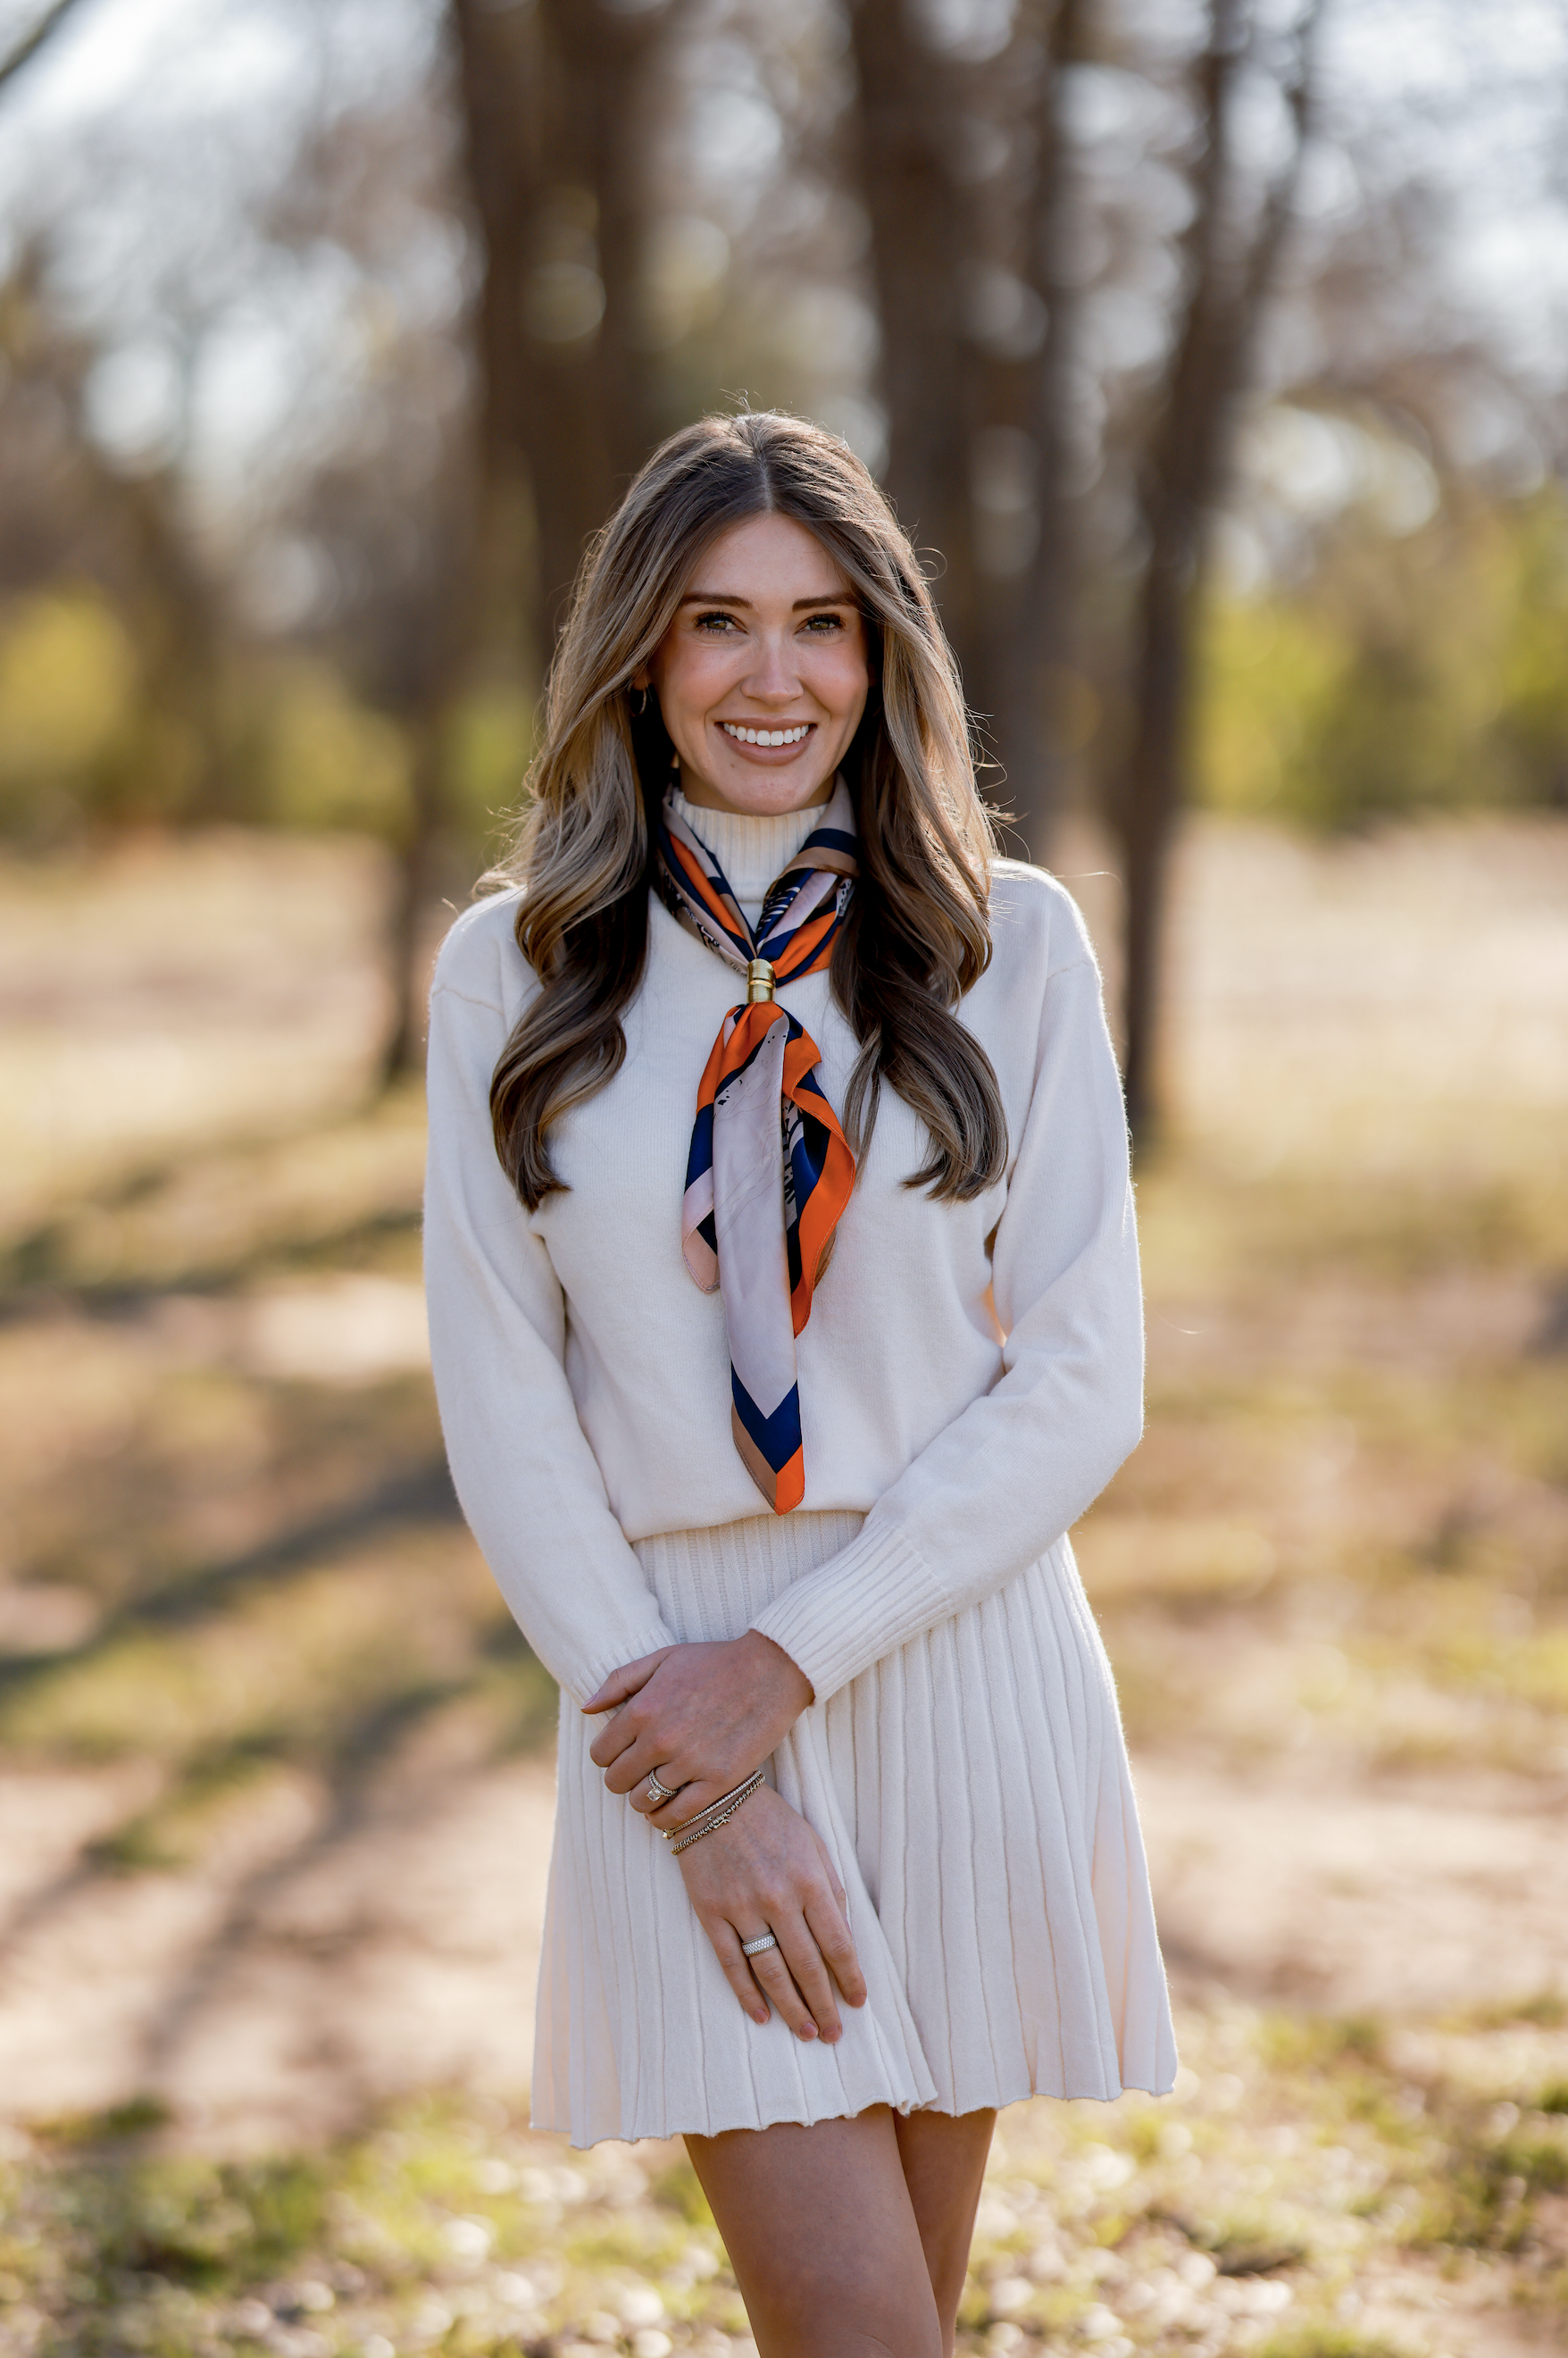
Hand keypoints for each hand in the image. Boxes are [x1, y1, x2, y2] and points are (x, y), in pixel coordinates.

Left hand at [583, 1634, 813, 1829]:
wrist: (771, 1669)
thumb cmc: (714, 1661)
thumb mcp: (662, 1658)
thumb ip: (619, 1682)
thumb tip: (588, 1710)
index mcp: (643, 1709)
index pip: (600, 1753)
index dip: (607, 1755)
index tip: (621, 1752)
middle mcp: (661, 1739)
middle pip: (616, 1781)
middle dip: (622, 1777)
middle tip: (638, 1771)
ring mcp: (690, 1763)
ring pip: (643, 1801)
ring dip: (644, 1797)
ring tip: (656, 1786)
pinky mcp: (719, 1781)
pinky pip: (676, 1816)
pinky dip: (666, 1817)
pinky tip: (670, 1805)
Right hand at [675, 1784, 866, 2041]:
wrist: (712, 1797)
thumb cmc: (772, 1822)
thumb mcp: (813, 1845)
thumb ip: (831, 1891)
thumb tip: (845, 1940)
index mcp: (810, 1879)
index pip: (837, 1943)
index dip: (850, 1978)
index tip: (859, 2002)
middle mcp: (778, 1897)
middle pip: (807, 1966)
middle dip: (824, 2004)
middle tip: (834, 2033)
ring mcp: (742, 1907)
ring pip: (771, 1972)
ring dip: (792, 2008)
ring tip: (808, 2033)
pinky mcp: (711, 1913)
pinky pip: (732, 1963)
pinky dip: (747, 1994)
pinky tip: (762, 2015)